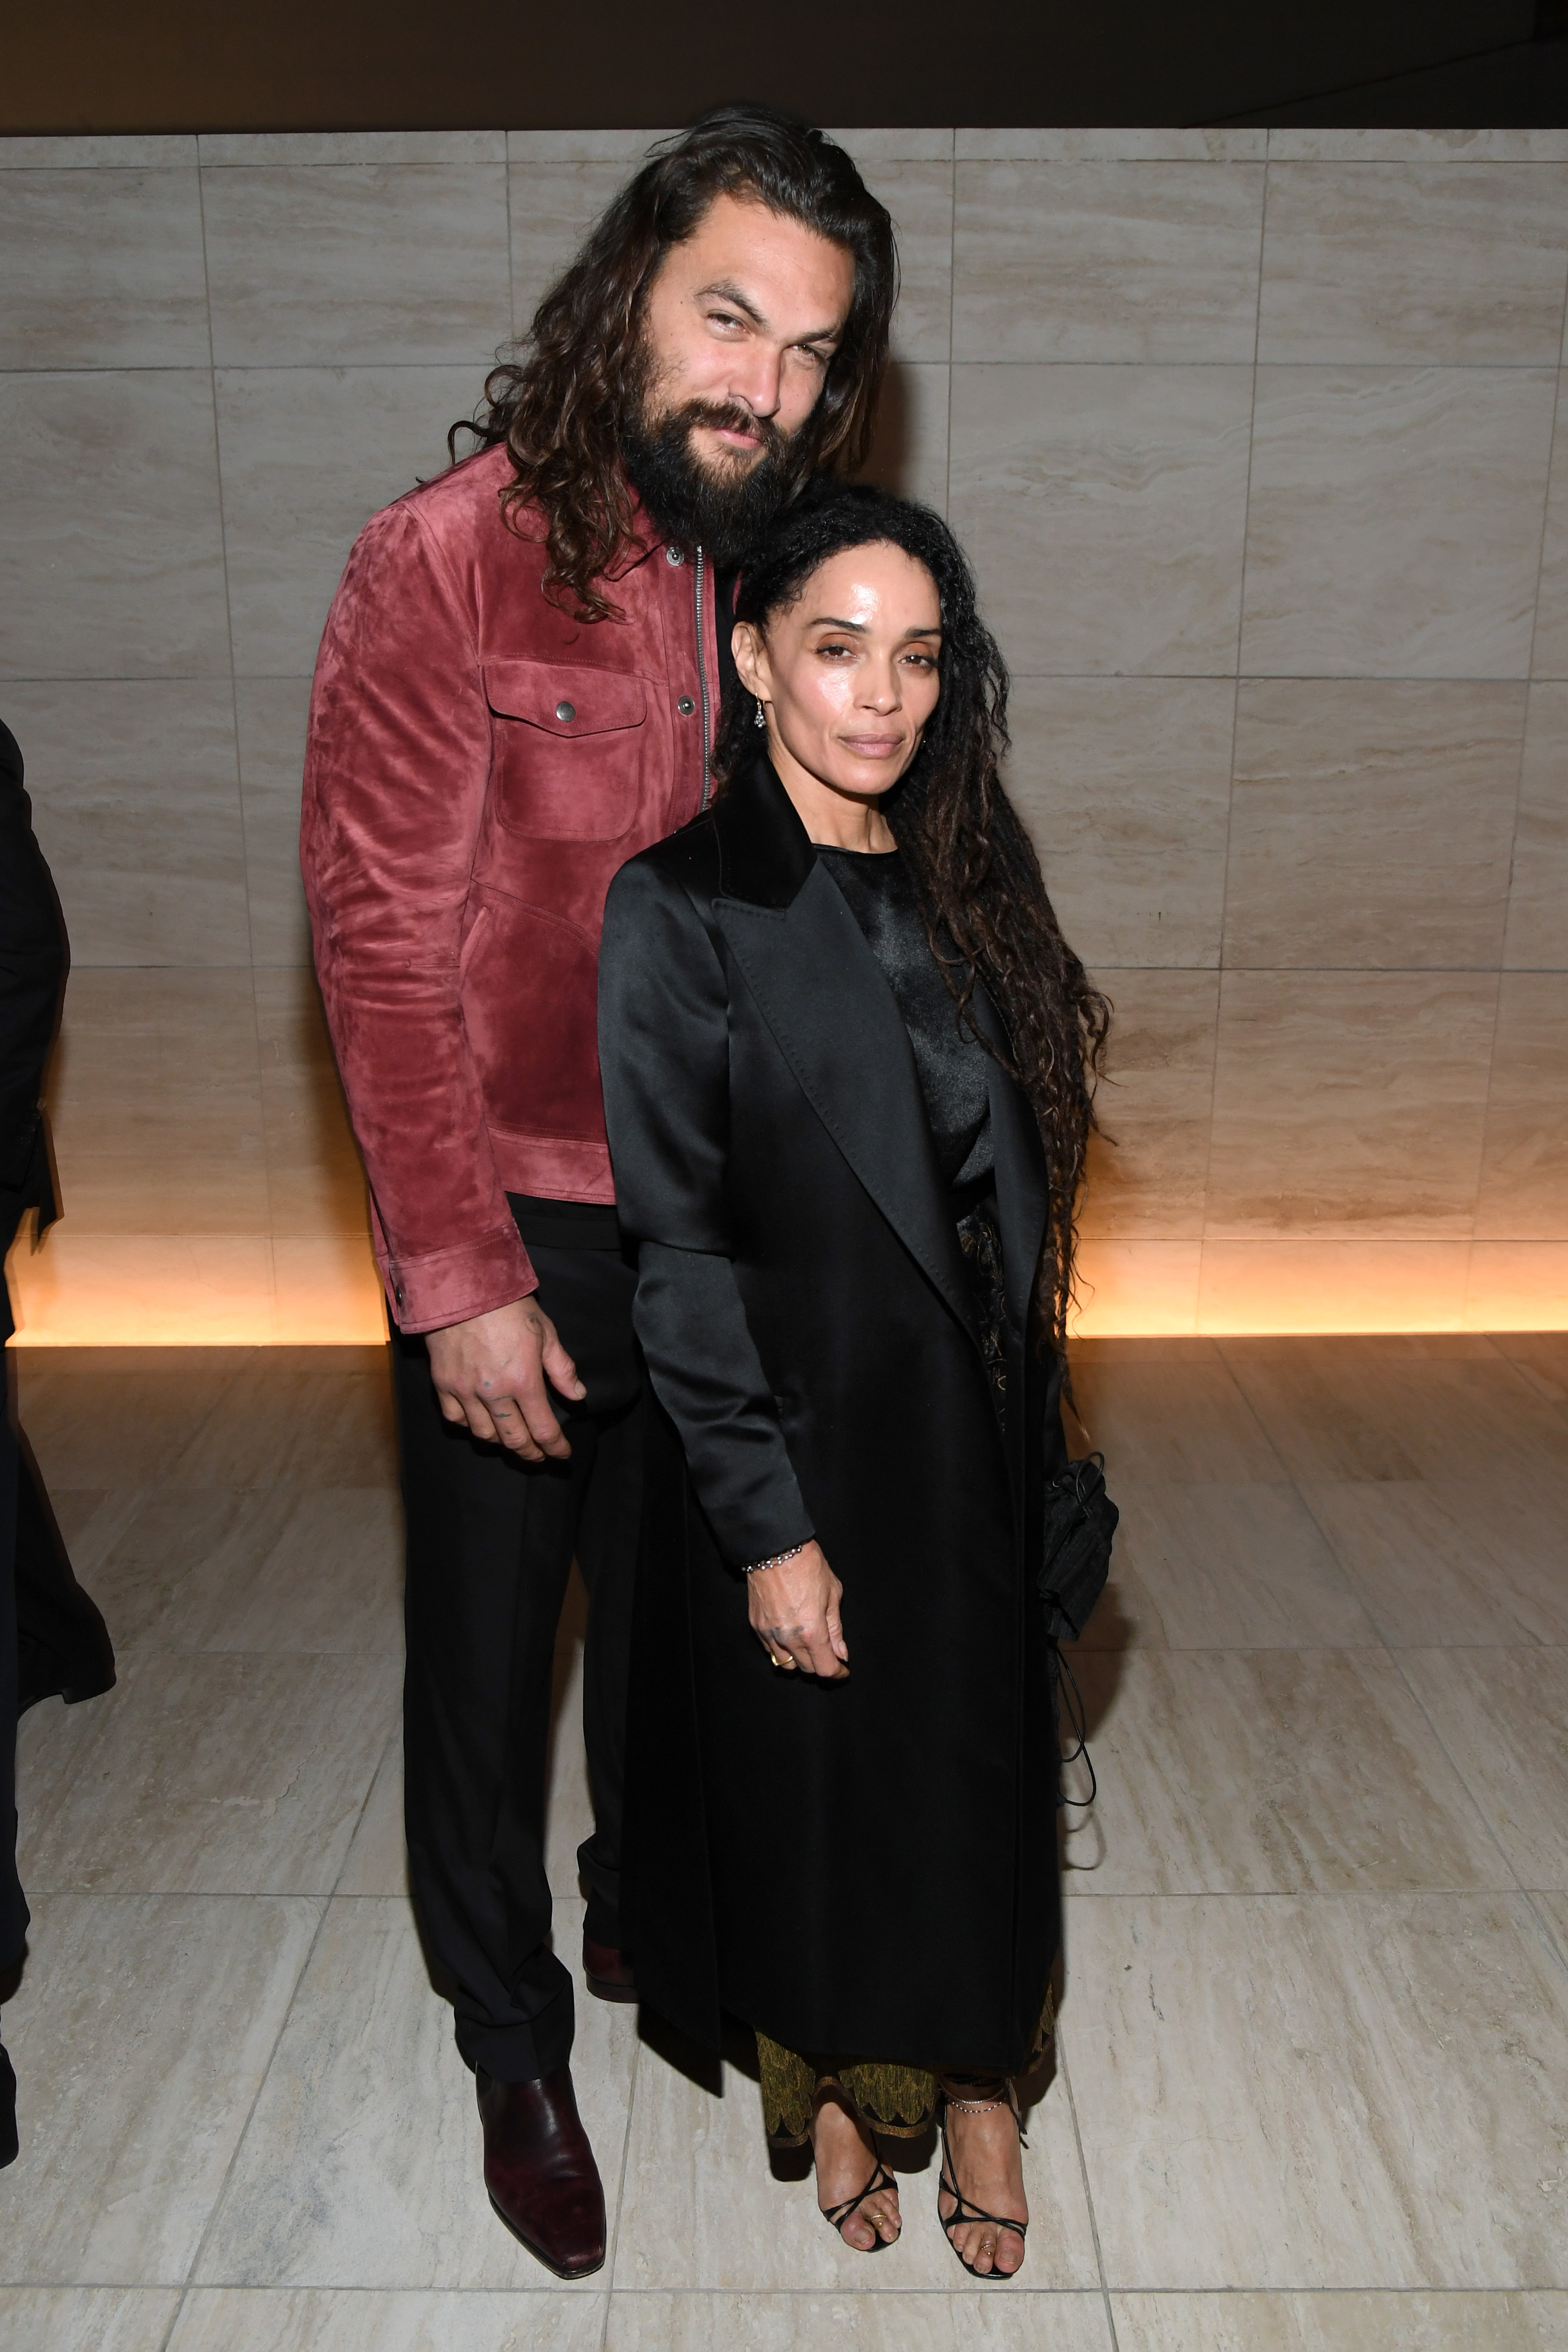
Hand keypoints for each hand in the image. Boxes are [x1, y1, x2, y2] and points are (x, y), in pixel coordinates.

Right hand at [425, 1297, 585, 1459]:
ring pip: (484, 1434)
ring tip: (512, 1439)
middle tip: (539, 1456)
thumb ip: (562, 1368)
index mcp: (522, 1380)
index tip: (562, 1454)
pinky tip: (480, 1422)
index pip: (543, 1429)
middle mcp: (493, 1392)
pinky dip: (470, 1426)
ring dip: (501, 1442)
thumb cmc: (508, 1306)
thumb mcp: (545, 1332)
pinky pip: (456, 1419)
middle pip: (513, 1439)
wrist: (461, 1287)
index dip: (555, 1447)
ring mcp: (464, 1390)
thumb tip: (577, 1395)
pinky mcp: (443, 1384)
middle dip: (530, 1453)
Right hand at [746, 1540, 847, 1678]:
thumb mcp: (833, 1593)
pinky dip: (783, 1651)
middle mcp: (789, 1638)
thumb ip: (835, 1628)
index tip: (843, 1670)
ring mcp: (769, 1633)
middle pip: (807, 1668)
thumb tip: (840, 1652)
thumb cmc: (807, 1565)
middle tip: (829, 1653)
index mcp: (812, 1631)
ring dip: (800, 1660)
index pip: (825, 1667)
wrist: (775, 1548)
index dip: (837, 1673)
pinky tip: (791, 1638)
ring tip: (808, 1647)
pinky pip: (771, 1651)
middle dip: (821, 1664)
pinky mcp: (756, 1626)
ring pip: (786, 1664)